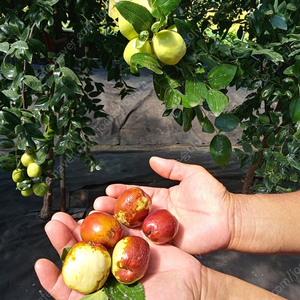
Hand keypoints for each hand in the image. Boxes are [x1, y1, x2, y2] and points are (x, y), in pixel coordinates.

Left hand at [35, 212, 202, 299]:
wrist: (193, 288)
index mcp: (102, 293)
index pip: (72, 287)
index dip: (54, 277)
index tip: (41, 263)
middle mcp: (109, 273)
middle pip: (82, 255)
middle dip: (65, 239)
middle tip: (54, 224)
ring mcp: (123, 254)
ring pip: (97, 238)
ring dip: (83, 226)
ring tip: (69, 215)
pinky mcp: (137, 240)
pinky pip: (119, 227)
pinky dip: (108, 218)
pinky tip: (98, 209)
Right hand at [95, 156, 233, 254]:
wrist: (228, 218)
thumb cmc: (212, 195)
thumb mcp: (192, 174)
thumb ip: (172, 168)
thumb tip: (152, 159)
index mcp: (162, 197)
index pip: (138, 193)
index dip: (123, 191)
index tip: (108, 189)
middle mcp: (158, 213)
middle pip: (131, 211)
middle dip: (113, 208)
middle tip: (97, 206)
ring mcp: (160, 229)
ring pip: (134, 226)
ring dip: (116, 224)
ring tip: (99, 220)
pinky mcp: (166, 243)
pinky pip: (146, 241)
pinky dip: (130, 239)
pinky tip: (115, 238)